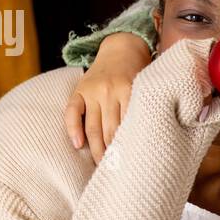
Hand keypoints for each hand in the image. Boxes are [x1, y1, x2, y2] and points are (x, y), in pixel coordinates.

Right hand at [62, 33, 149, 162]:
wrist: (122, 47)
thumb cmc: (139, 74)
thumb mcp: (146, 87)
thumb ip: (145, 108)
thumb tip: (147, 141)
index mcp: (130, 91)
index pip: (127, 127)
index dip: (128, 148)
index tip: (131, 165)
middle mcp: (110, 91)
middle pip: (109, 131)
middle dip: (112, 154)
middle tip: (116, 172)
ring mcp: (93, 91)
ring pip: (92, 126)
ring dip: (96, 149)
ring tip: (101, 166)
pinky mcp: (79, 90)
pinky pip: (72, 112)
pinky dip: (73, 129)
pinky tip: (78, 146)